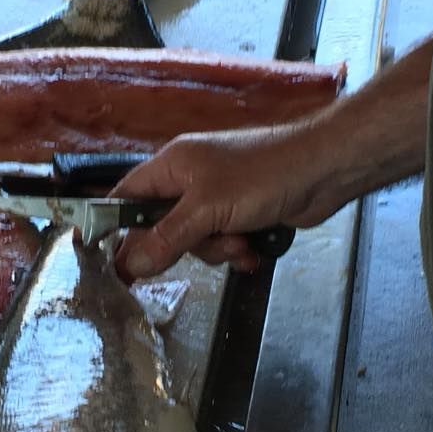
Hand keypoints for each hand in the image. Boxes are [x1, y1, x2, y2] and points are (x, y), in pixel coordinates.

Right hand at [114, 114, 347, 279]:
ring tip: (240, 242)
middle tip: (203, 246)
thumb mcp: (207, 210)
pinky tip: (254, 252)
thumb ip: (166, 239)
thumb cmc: (263, 175)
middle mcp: (189, 180)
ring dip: (217, 249)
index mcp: (171, 166)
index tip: (108, 263)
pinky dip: (237, 251)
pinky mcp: (242, 214)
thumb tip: (128, 265)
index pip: (126, 199)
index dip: (114, 229)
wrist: (324, 170)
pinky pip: (224, 242)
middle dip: (185, 246)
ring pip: (196, 241)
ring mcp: (217, 198)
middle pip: (161, 228)